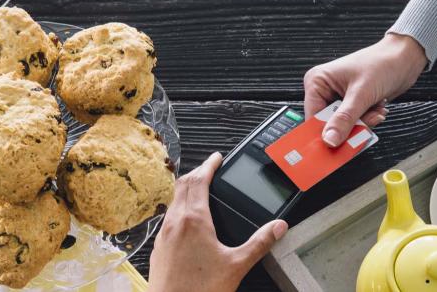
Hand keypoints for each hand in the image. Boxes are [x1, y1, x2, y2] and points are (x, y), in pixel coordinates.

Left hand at [149, 153, 287, 291]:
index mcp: (194, 220)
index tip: (216, 158)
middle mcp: (175, 222)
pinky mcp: (159, 246)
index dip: (208, 165)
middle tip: (209, 168)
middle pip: (183, 184)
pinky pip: (169, 216)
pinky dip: (179, 207)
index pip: (199, 180)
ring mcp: (164, 233)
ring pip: (174, 200)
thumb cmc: (199, 290)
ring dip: (186, 188)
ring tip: (200, 189)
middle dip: (197, 172)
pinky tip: (188, 219)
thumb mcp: (236, 265)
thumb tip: (278, 227)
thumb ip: (259, 243)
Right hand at [304, 33, 426, 146]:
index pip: (312, 116)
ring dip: (361, 122)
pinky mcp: (350, 103)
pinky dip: (367, 119)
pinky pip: (353, 122)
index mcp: (317, 82)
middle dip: (348, 126)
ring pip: (342, 125)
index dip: (322, 132)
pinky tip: (376, 108)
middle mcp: (324, 90)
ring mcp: (337, 97)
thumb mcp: (361, 93)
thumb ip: (344, 119)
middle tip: (363, 124)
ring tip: (374, 110)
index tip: (333, 145)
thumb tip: (330, 140)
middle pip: (327, 122)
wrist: (405, 57)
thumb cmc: (382, 63)